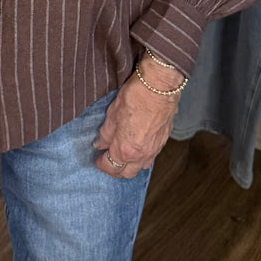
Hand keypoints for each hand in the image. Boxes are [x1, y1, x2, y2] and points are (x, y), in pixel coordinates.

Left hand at [92, 59, 184, 178]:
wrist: (160, 86)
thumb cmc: (136, 96)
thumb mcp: (112, 113)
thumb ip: (105, 133)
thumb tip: (100, 143)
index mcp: (125, 149)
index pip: (110, 167)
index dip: (101, 164)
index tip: (97, 159)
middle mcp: (141, 155)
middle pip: (126, 174)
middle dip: (115, 170)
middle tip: (107, 160)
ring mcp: (154, 150)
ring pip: (140, 167)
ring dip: (130, 165)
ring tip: (122, 155)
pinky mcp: (163, 141)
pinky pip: (151, 157)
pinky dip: (142, 157)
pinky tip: (136, 147)